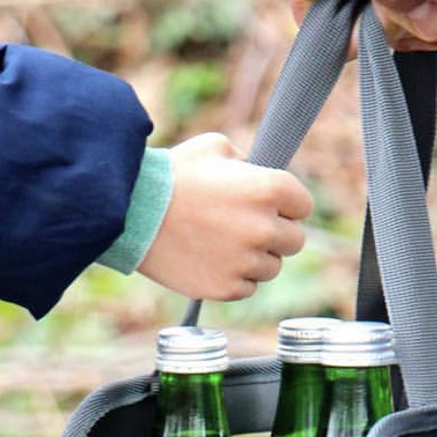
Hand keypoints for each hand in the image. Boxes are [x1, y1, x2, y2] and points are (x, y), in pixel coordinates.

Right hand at [138, 133, 312, 301]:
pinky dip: (234, 278)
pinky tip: (211, 261)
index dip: (286, 205)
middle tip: (245, 228)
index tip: (269, 207)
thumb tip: (258, 176)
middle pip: (295, 241)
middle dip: (275, 234)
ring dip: (255, 259)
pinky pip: (247, 288)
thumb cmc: (171, 176)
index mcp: (269, 188)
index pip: (303, 206)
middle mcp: (264, 228)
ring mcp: (246, 262)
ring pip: (271, 267)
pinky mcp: (227, 288)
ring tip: (223, 244)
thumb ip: (247, 163)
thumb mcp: (214, 148)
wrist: (132, 213)